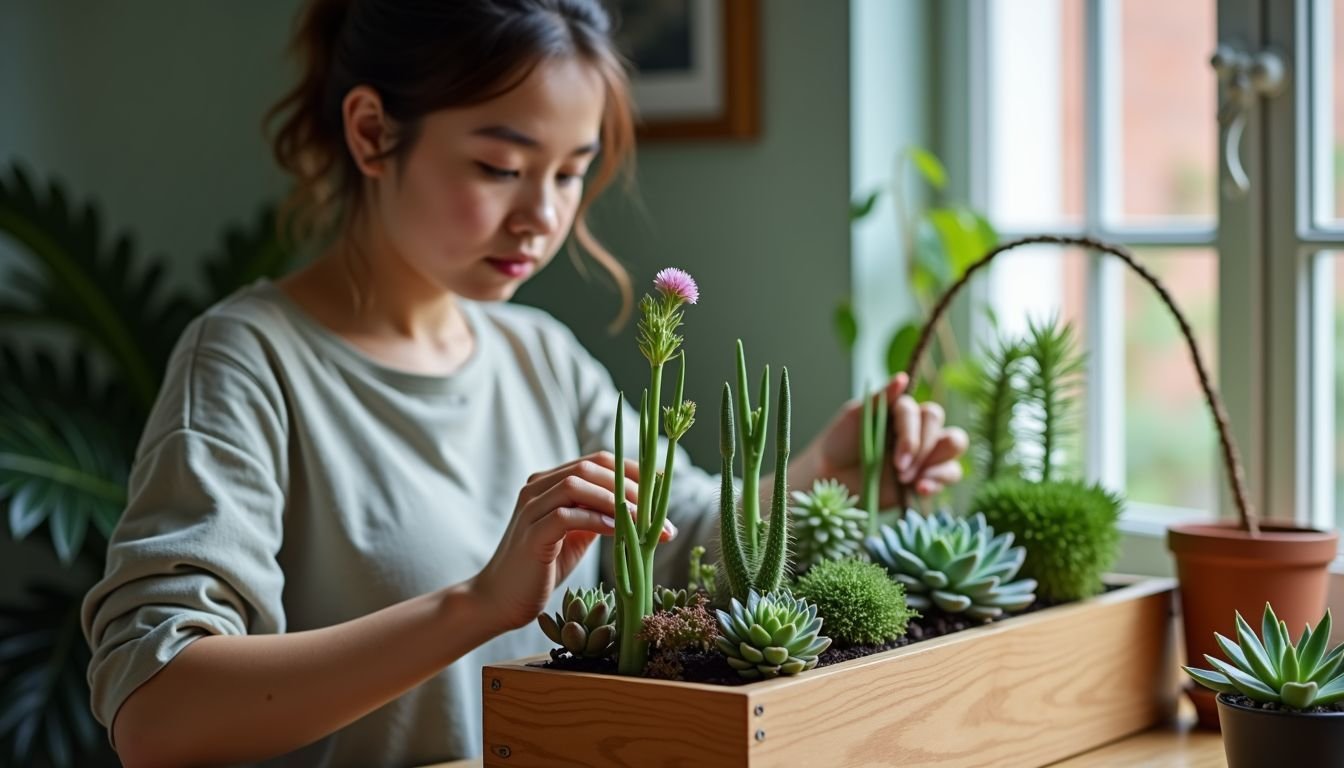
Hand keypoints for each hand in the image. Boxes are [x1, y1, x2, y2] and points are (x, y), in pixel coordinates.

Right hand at [470, 451, 675, 633]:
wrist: (501, 600)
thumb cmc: (543, 567)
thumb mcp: (576, 533)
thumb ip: (597, 513)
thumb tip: (639, 505)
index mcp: (550, 482)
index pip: (598, 460)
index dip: (632, 468)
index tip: (663, 485)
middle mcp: (537, 487)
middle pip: (591, 468)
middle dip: (631, 486)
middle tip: (660, 511)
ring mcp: (530, 508)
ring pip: (578, 485)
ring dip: (618, 501)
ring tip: (645, 521)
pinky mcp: (531, 533)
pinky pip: (566, 516)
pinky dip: (596, 519)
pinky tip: (617, 531)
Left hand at [792, 373, 968, 505]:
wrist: (829, 478)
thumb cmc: (838, 443)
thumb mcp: (855, 417)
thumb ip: (881, 399)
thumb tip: (902, 378)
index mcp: (903, 412)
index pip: (925, 414)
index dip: (914, 436)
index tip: (897, 460)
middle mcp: (919, 430)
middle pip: (948, 429)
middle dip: (925, 453)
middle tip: (900, 471)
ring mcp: (925, 454)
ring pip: (954, 447)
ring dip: (938, 466)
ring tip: (911, 481)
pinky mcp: (925, 476)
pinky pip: (949, 474)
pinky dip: (938, 482)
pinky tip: (919, 489)